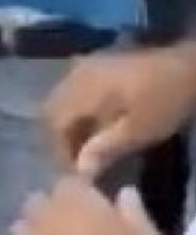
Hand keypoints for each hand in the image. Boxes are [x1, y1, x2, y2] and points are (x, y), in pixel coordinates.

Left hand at [9, 180, 194, 234]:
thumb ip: (132, 214)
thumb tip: (122, 194)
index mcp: (79, 205)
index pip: (65, 184)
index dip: (76, 196)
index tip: (86, 208)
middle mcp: (46, 223)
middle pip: (35, 204)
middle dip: (50, 213)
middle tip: (69, 232)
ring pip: (19, 233)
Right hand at [44, 44, 195, 178]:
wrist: (187, 67)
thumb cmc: (163, 101)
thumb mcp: (139, 131)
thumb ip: (105, 148)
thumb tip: (79, 170)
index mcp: (82, 90)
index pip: (54, 123)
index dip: (59, 149)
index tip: (75, 170)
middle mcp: (75, 75)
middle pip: (52, 108)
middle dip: (60, 136)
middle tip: (77, 159)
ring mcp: (84, 66)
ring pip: (60, 98)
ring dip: (67, 122)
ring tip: (85, 144)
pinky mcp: (96, 64)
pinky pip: (72, 88)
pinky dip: (76, 108)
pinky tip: (92, 121)